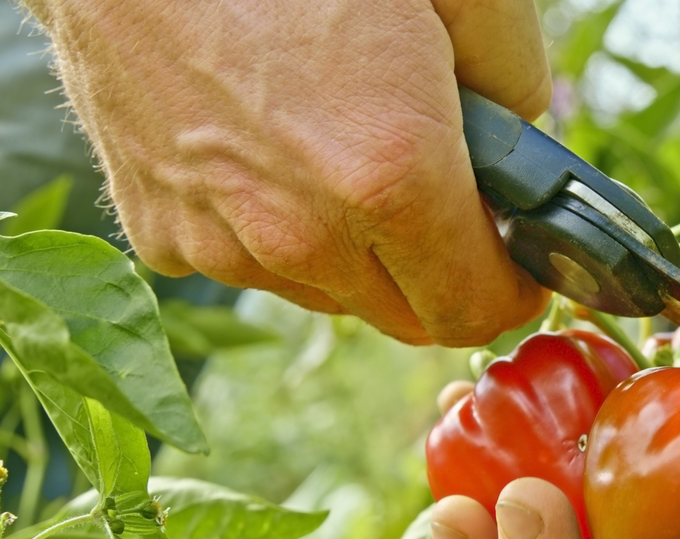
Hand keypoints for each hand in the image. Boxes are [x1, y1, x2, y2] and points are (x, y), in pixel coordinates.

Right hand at [26, 0, 549, 344]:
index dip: (510, 291)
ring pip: (327, 292)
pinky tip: (261, 143)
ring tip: (334, 145)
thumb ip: (514, 81)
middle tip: (440, 196)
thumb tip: (518, 141)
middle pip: (407, 317)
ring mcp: (223, 242)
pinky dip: (272, 226)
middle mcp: (305, 233)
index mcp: (393, 174)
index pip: (478, 310)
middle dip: (440, 273)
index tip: (516, 263)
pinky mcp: (161, 233)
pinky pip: (247, 260)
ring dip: (354, 249)